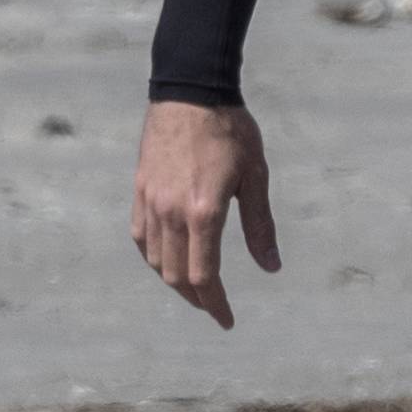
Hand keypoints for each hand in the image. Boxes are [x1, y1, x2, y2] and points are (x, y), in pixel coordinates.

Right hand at [131, 98, 279, 328]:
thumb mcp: (256, 177)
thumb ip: (260, 226)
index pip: (203, 276)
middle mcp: (171, 212)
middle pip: (175, 275)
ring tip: (196, 289)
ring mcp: (150, 202)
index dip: (214, 303)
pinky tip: (169, 260)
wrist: (190, 91)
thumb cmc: (231, 131)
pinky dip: (154, 257)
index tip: (227, 320)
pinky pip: (140, 237)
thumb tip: (271, 267)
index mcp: (203, 212)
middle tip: (215, 308)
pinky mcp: (139, 190)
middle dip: (196, 298)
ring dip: (173, 281)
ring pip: (155, 259)